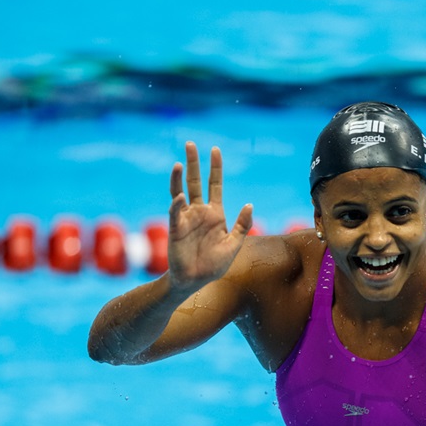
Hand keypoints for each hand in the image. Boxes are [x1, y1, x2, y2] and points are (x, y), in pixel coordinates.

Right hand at [167, 142, 253, 291]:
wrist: (195, 281)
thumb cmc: (213, 265)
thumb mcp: (234, 245)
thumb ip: (242, 225)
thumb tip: (250, 204)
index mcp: (215, 214)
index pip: (214, 185)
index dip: (215, 168)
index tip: (214, 149)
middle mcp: (199, 212)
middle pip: (195, 182)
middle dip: (193, 163)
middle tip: (190, 144)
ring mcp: (186, 218)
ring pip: (180, 192)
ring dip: (179, 178)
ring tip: (180, 162)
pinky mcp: (175, 228)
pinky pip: (175, 213)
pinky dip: (177, 204)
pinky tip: (180, 197)